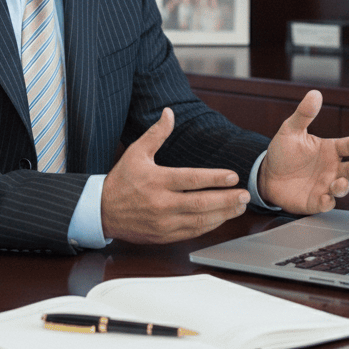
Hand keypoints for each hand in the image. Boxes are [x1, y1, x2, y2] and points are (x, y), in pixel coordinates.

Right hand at [101, 108, 250, 243]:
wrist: (102, 211)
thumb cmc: (122, 180)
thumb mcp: (136, 152)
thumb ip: (157, 133)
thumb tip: (169, 112)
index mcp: (156, 181)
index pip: (191, 180)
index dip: (214, 178)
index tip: (232, 176)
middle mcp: (161, 203)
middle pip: (200, 203)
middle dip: (226, 200)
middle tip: (245, 194)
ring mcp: (163, 222)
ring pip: (199, 221)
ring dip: (223, 214)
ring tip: (240, 206)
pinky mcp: (164, 236)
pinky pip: (192, 232)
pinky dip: (209, 226)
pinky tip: (222, 218)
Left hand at [260, 90, 348, 213]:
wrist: (266, 174)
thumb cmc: (283, 152)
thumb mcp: (290, 130)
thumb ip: (304, 114)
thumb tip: (314, 94)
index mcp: (329, 149)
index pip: (347, 145)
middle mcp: (331, 168)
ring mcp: (325, 185)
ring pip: (341, 188)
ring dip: (343, 187)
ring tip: (339, 184)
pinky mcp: (315, 200)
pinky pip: (325, 203)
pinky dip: (327, 202)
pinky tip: (324, 199)